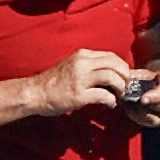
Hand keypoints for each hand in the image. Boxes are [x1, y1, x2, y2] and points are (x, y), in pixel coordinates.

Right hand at [26, 48, 143, 118]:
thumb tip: (111, 73)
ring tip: (117, 96)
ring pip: (113, 77)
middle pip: (116, 64)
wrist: (34, 92)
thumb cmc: (53, 82)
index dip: (122, 68)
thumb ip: (90, 67)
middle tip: (124, 87)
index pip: (112, 56)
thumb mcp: (72, 66)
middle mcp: (82, 63)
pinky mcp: (78, 95)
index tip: (123, 78)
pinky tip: (108, 105)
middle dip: (125, 76)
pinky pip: (104, 95)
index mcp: (82, 55)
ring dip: (120, 88)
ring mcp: (80, 78)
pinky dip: (111, 101)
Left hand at [119, 62, 159, 128]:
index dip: (155, 95)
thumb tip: (123, 83)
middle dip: (147, 107)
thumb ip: (133, 78)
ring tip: (128, 108)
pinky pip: (154, 123)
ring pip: (159, 118)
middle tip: (130, 105)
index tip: (142, 100)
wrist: (155, 86)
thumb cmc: (147, 79)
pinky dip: (141, 120)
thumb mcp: (141, 74)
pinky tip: (132, 113)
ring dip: (141, 115)